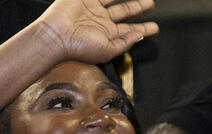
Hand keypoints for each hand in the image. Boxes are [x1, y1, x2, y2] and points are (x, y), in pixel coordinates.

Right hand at [32, 0, 158, 64]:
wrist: (57, 35)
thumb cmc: (78, 47)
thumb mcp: (107, 50)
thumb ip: (124, 43)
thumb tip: (140, 36)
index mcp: (107, 35)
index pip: (130, 31)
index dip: (143, 29)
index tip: (154, 28)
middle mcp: (101, 21)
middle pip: (125, 11)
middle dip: (138, 8)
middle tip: (150, 3)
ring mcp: (93, 8)